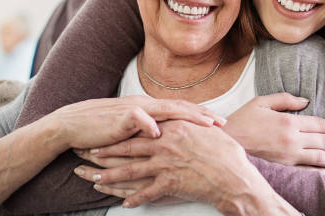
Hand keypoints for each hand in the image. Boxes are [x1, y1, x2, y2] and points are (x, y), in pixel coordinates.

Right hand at [46, 95, 224, 150]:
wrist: (74, 124)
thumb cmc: (103, 129)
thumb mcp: (131, 130)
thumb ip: (150, 131)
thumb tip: (169, 138)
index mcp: (150, 108)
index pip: (181, 109)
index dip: (201, 115)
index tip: (219, 122)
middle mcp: (146, 105)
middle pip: (180, 108)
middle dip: (203, 115)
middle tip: (222, 123)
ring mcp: (135, 110)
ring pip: (165, 110)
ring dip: (187, 116)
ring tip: (204, 123)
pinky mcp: (120, 118)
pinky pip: (137, 119)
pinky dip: (149, 125)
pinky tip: (160, 133)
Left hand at [73, 120, 296, 213]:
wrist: (235, 177)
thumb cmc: (227, 154)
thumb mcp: (209, 132)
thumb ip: (192, 125)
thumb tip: (186, 121)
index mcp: (175, 128)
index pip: (142, 129)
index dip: (123, 133)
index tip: (109, 135)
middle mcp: (166, 143)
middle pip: (129, 148)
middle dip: (107, 152)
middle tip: (89, 154)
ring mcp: (166, 164)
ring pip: (130, 170)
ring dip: (110, 175)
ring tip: (95, 178)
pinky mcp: (169, 183)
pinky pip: (146, 192)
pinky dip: (134, 198)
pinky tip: (123, 203)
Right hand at [223, 93, 324, 168]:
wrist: (228, 141)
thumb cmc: (242, 120)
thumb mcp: (262, 102)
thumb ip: (285, 99)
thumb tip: (305, 101)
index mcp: (289, 121)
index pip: (319, 124)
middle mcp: (292, 139)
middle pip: (323, 142)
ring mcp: (288, 156)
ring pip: (318, 158)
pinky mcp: (283, 167)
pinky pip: (307, 171)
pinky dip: (319, 171)